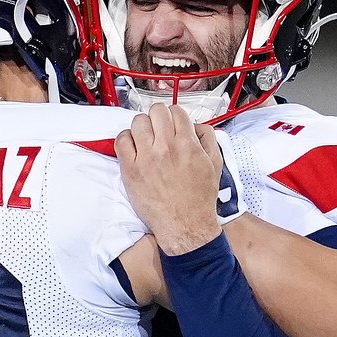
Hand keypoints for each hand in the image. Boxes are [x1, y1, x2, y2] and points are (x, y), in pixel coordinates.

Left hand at [115, 103, 223, 255]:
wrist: (185, 224)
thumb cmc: (199, 198)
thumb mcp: (215, 164)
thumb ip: (208, 139)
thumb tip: (196, 125)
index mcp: (187, 144)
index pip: (175, 111)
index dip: (174, 116)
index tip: (172, 124)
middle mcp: (165, 147)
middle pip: (156, 111)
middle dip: (158, 118)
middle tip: (159, 130)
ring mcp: (146, 158)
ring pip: (137, 122)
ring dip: (142, 127)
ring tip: (146, 139)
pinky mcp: (130, 170)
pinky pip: (121, 141)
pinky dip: (126, 139)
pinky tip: (133, 147)